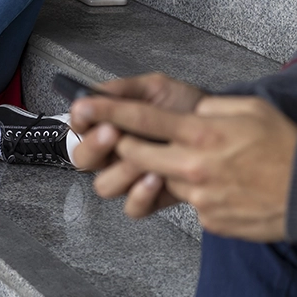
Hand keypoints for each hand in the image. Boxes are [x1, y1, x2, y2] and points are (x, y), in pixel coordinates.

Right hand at [71, 73, 205, 216]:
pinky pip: (132, 207)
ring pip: (105, 185)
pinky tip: (156, 177)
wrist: (219, 126)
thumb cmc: (185, 107)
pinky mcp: (149, 197)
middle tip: (113, 132)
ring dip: (121, 170)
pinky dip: (141, 194)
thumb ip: (121, 91)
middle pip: (83, 160)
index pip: (78, 128)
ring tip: (142, 157)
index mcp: (109, 125)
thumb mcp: (154, 89)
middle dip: (95, 146)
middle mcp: (114, 153)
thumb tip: (87, 95)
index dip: (80, 123)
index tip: (88, 112)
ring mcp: (130, 177)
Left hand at [84, 94, 296, 241]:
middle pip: (136, 155)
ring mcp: (199, 196)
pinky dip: (202, 192)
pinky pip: (192, 203)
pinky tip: (230, 186)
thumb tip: (192, 112)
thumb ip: (213, 107)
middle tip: (135, 140)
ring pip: (165, 180)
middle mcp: (194, 165)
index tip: (85, 106)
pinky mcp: (208, 219)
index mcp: (202, 132)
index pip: (141, 120)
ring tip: (211, 165)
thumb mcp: (249, 109)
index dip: (108, 112)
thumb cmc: (287, 146)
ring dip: (173, 171)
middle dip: (128, 147)